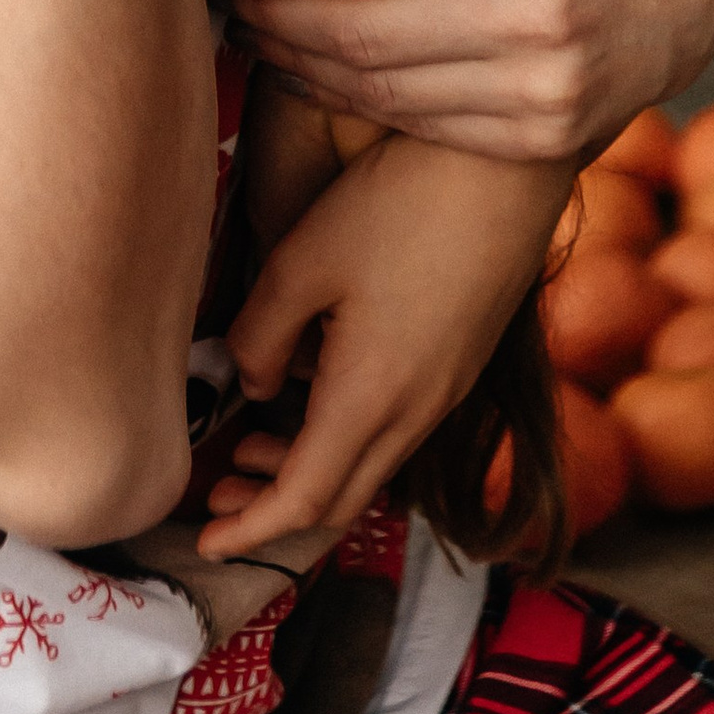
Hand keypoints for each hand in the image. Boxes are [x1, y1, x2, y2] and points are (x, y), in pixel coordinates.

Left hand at [194, 0, 713, 164]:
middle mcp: (527, 9)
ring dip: (292, 59)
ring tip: (246, 24)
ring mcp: (537, 86)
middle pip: (348, 23)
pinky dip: (350, 98)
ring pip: (373, 83)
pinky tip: (309, 69)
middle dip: (262, 8)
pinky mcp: (540, 139)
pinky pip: (416, 124)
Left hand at [198, 135, 562, 552]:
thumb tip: (249, 381)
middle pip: (340, 497)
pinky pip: (396, 429)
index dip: (251, 529)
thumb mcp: (303, 259)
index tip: (205, 543)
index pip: (303, 500)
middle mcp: (416, 412)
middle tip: (217, 494)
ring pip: (370, 463)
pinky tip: (313, 389)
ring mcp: (446, 390)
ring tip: (250, 445)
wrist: (507, 170)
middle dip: (273, 510)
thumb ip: (261, 334)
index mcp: (371, 398)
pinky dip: (345, 436)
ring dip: (310, 469)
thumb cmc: (401, 203)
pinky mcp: (461, 362)